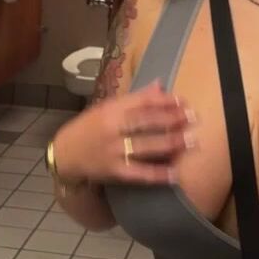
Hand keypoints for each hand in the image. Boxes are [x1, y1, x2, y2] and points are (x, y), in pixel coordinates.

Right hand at [53, 80, 196, 187]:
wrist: (65, 155)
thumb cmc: (90, 128)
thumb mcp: (108, 108)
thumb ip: (136, 99)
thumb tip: (160, 85)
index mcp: (112, 109)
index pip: (142, 102)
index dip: (165, 101)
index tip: (184, 101)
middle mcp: (113, 128)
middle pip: (147, 122)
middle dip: (172, 119)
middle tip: (193, 119)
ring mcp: (114, 151)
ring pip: (146, 146)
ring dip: (171, 143)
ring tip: (191, 141)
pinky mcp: (114, 171)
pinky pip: (140, 173)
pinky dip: (158, 174)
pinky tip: (175, 174)